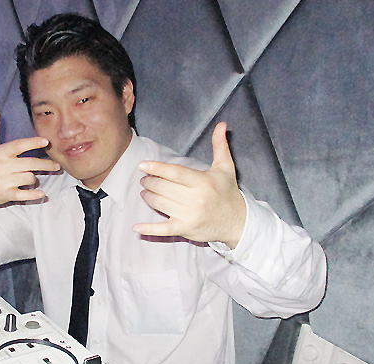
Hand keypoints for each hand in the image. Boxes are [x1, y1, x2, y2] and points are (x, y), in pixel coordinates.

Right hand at [0, 106, 59, 213]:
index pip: (19, 145)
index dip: (33, 143)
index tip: (46, 141)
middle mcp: (1, 166)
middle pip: (30, 164)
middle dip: (46, 165)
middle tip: (56, 165)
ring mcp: (3, 181)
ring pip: (29, 178)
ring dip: (34, 178)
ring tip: (32, 178)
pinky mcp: (5, 194)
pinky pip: (24, 195)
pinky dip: (34, 195)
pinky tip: (41, 194)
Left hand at [132, 122, 245, 247]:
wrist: (237, 222)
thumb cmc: (228, 192)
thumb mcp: (225, 168)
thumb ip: (220, 145)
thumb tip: (221, 124)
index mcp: (203, 182)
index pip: (175, 173)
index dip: (157, 168)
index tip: (142, 165)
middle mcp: (195, 199)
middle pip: (163, 187)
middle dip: (150, 182)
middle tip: (145, 179)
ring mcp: (189, 215)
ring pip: (160, 204)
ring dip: (148, 196)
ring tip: (145, 191)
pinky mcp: (185, 229)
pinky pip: (163, 230)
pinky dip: (148, 229)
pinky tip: (136, 227)